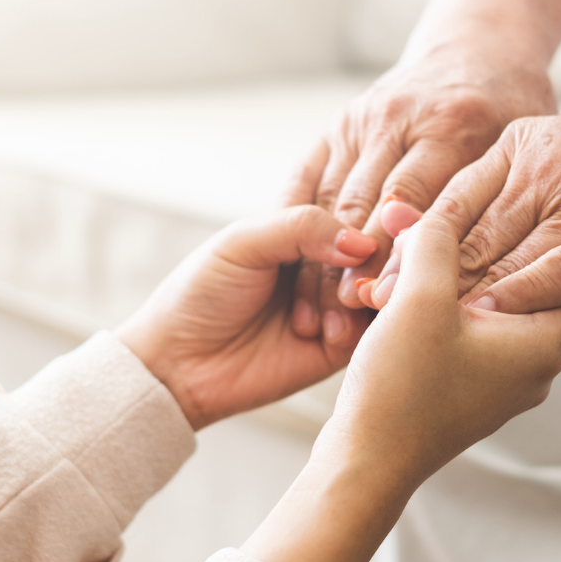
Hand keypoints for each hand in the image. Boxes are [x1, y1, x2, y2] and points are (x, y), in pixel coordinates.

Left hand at [116, 206, 377, 429]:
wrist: (180, 364)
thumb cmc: (201, 294)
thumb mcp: (245, 242)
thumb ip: (303, 227)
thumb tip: (362, 242)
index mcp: (303, 224)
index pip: (354, 197)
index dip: (362, 206)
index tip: (359, 222)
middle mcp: (328, 258)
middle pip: (374, 240)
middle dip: (357, 260)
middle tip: (335, 285)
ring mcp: (340, 299)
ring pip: (380, 281)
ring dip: (354, 295)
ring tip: (315, 321)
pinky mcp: (346, 343)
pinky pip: (377, 326)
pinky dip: (361, 325)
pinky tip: (330, 333)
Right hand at [287, 45, 556, 344]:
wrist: (475, 48)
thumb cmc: (509, 109)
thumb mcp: (525, 149)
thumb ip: (506, 204)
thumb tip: (501, 281)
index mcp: (453, 126)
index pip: (416, 207)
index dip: (399, 263)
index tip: (387, 310)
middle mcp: (401, 117)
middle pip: (369, 207)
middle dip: (355, 269)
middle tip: (346, 321)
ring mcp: (363, 119)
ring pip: (333, 200)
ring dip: (322, 260)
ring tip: (319, 314)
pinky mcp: (338, 124)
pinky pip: (307, 181)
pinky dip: (299, 230)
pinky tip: (300, 273)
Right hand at [316, 214, 560, 488]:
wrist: (366, 463)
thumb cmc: (402, 389)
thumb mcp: (418, 298)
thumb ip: (434, 242)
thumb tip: (436, 213)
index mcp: (544, 346)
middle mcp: (535, 368)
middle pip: (547, 296)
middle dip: (517, 255)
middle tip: (491, 222)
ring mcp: (503, 384)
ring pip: (506, 315)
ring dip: (477, 282)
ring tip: (438, 253)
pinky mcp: (471, 391)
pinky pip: (478, 337)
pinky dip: (458, 309)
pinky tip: (417, 290)